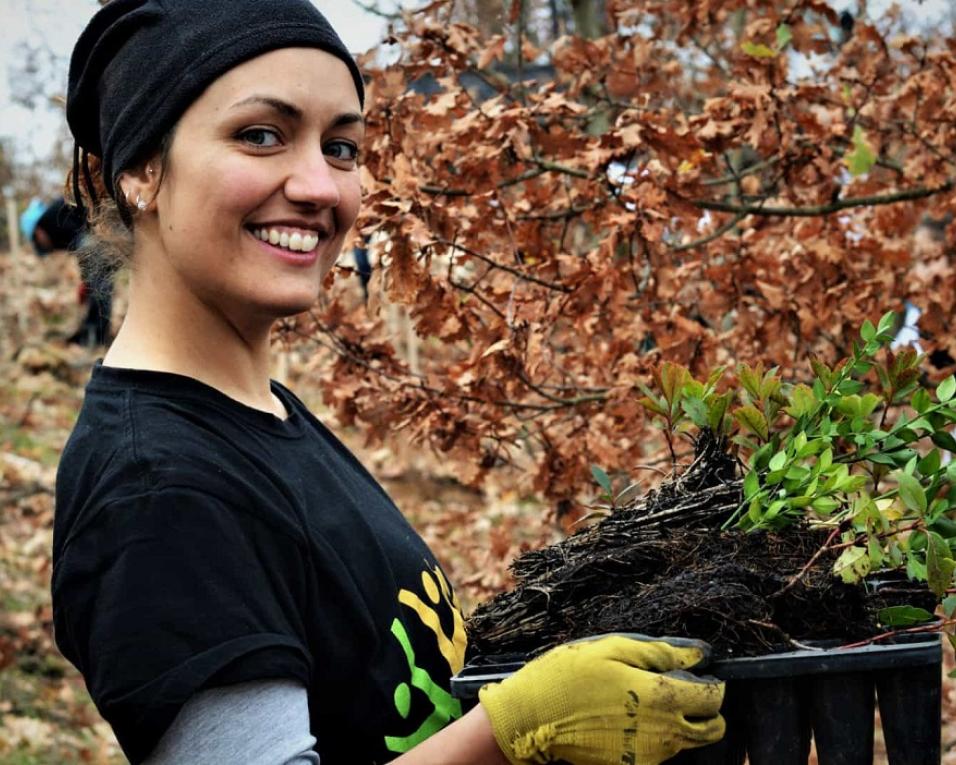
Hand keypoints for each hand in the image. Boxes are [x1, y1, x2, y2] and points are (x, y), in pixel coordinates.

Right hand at [478, 634, 724, 764]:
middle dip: (705, 710)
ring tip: (644, 701)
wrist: (531, 719)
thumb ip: (659, 653)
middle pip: (711, 729)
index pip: (713, 698)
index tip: (695, 674)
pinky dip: (656, 738)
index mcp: (659, 698)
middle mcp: (662, 733)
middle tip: (679, 691)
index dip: (711, 684)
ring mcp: (648, 756)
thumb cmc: (567, 676)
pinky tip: (629, 719)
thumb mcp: (611, 649)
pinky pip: (660, 754)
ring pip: (687, 742)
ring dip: (679, 723)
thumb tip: (698, 656)